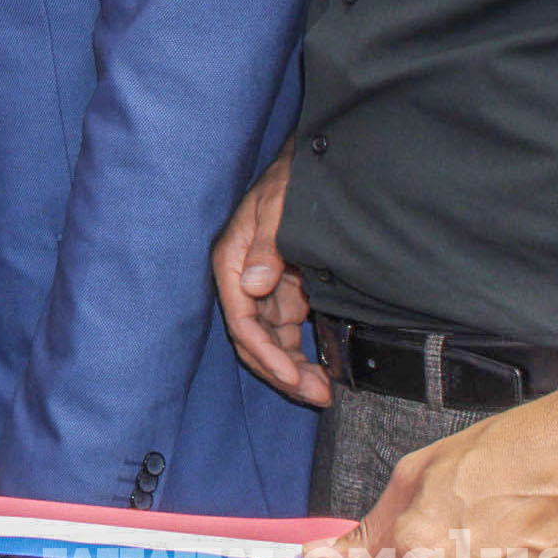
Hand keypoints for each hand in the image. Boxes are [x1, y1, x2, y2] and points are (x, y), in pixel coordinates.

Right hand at [213, 152, 330, 405]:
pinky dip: (301, 353)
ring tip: (324, 391)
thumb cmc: (294, 180)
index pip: (242, 320)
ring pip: (271, 341)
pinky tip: (322, 369)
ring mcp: (264, 287)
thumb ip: (266, 244)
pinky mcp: (284, 291)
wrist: (315, 163)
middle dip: (281, 371)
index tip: (292, 377)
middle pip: (254, 339)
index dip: (265, 353)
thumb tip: (253, 285)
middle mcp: (244, 279)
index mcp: (234, 261)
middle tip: (318, 394)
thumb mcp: (280, 206)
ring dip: (292, 369)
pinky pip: (287, 332)